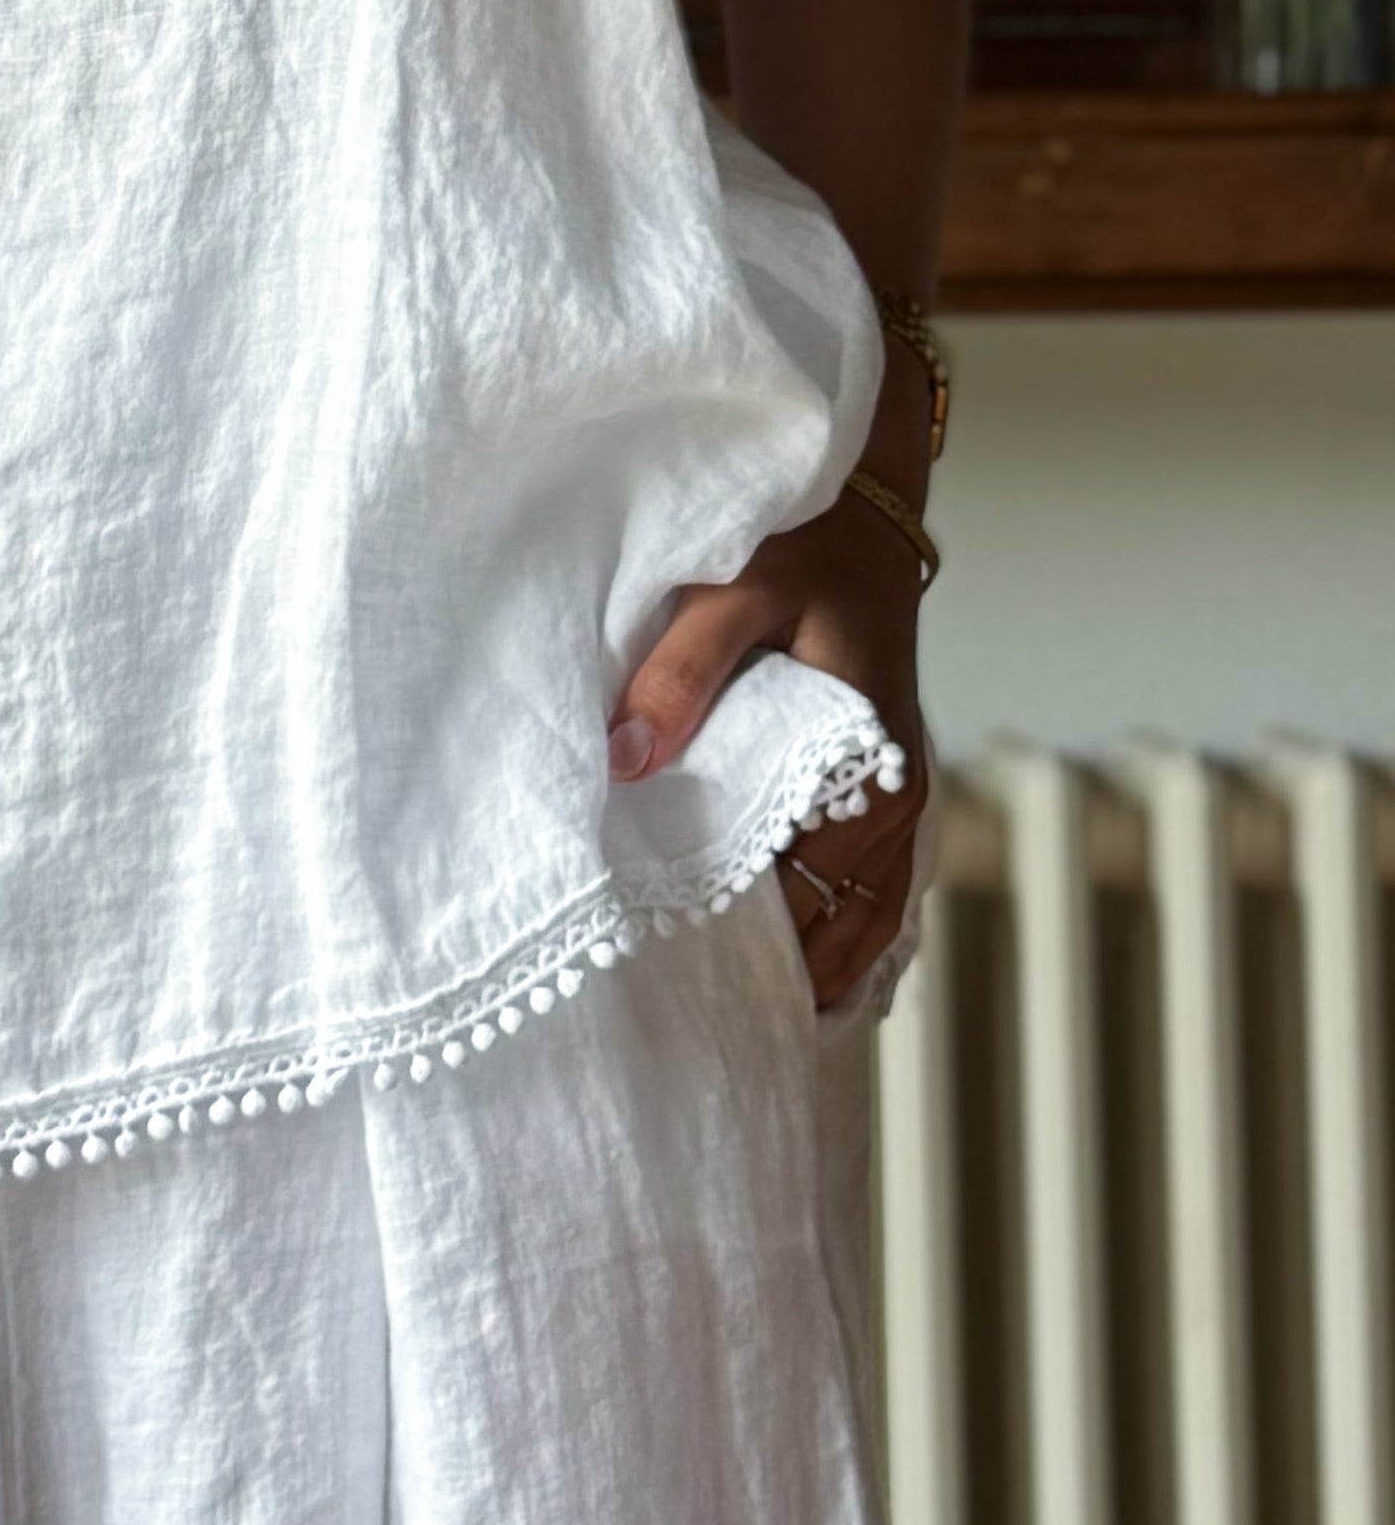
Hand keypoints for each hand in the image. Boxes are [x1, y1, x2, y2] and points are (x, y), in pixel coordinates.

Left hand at [604, 445, 931, 1014]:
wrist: (864, 505)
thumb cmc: (801, 543)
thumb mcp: (733, 592)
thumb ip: (681, 674)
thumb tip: (628, 762)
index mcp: (865, 759)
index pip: (806, 879)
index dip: (744, 923)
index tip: (680, 961)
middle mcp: (895, 795)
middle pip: (843, 916)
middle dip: (780, 963)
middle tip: (702, 1016)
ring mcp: (896, 796)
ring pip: (864, 914)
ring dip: (814, 956)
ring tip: (747, 1018)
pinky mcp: (882, 785)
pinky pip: (871, 885)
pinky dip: (839, 928)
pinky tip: (797, 969)